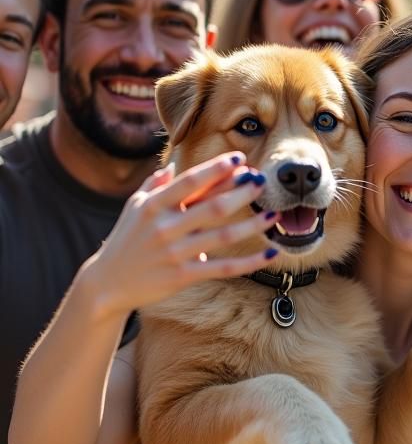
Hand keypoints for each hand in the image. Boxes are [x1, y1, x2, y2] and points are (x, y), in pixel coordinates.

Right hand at [81, 152, 277, 317]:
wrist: (106, 284)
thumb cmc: (125, 240)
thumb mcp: (134, 207)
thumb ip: (155, 185)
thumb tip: (173, 165)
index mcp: (153, 206)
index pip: (189, 182)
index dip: (215, 169)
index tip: (239, 159)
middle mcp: (165, 227)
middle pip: (212, 207)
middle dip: (241, 193)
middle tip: (263, 182)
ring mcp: (175, 253)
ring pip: (223, 237)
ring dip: (252, 225)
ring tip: (274, 214)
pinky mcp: (184, 276)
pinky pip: (224, 268)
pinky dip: (250, 262)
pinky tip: (271, 253)